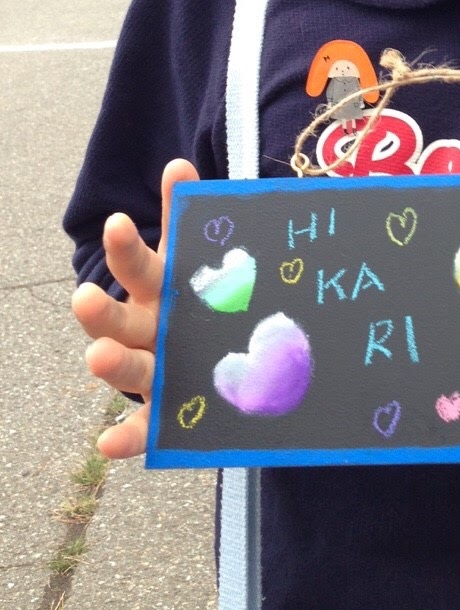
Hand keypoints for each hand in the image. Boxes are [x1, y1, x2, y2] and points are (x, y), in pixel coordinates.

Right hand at [71, 158, 197, 458]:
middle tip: (83, 297)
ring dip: (109, 362)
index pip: (138, 260)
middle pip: (118, 315)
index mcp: (158, 284)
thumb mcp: (202, 258)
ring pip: (125, 364)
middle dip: (99, 309)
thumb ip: (188, 217)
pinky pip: (143, 424)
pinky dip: (127, 436)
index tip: (117, 221)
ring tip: (97, 357)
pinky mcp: (162, 406)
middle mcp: (146, 322)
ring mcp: (151, 365)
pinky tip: (107, 445)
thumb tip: (179, 164)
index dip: (126, 243)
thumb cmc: (208, 295)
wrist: (225, 347)